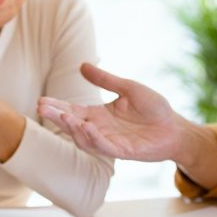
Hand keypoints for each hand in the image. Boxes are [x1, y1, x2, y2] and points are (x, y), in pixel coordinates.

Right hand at [36, 63, 183, 161]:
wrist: (175, 127)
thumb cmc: (154, 109)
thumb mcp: (128, 88)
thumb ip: (106, 80)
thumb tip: (82, 65)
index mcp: (99, 115)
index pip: (73, 110)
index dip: (57, 106)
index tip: (41, 101)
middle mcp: (100, 129)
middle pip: (72, 124)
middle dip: (57, 117)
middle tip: (41, 108)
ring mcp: (110, 141)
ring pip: (84, 138)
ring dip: (72, 128)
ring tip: (63, 116)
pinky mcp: (123, 151)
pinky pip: (104, 146)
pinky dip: (93, 137)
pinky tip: (86, 126)